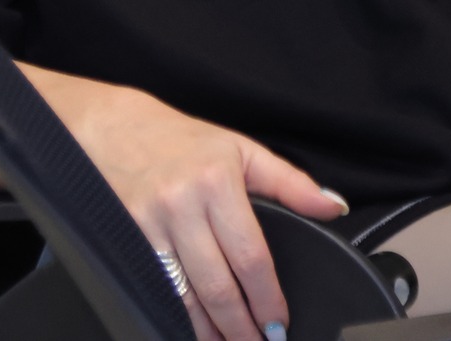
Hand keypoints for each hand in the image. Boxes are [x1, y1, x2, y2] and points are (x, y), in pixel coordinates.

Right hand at [47, 81, 345, 340]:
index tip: (279, 319)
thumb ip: (290, 183)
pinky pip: (158, 287)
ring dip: (210, 329)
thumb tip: (333, 206)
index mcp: (217, 182)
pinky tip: (195, 328)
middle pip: (217, 283)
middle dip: (241, 324)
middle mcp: (182, 205)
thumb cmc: (184, 142)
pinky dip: (179, 314)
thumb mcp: (243, 150)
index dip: (267, 296)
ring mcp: (151, 225)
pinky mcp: (128, 239)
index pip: (250, 254)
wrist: (117, 130)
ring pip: (186, 294)